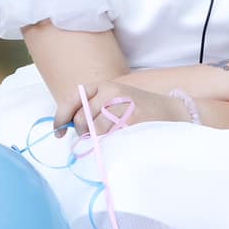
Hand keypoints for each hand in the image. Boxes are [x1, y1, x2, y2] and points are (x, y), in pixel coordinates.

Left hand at [63, 78, 187, 133]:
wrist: (171, 111)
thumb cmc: (138, 108)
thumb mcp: (115, 99)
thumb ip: (92, 108)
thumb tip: (65, 125)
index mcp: (104, 85)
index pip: (73, 98)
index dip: (61, 116)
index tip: (57, 130)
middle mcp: (111, 92)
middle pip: (80, 119)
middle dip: (81, 132)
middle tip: (91, 137)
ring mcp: (122, 107)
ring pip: (94, 131)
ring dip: (97, 140)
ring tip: (111, 136)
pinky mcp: (132, 122)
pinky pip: (109, 139)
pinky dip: (110, 144)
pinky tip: (120, 139)